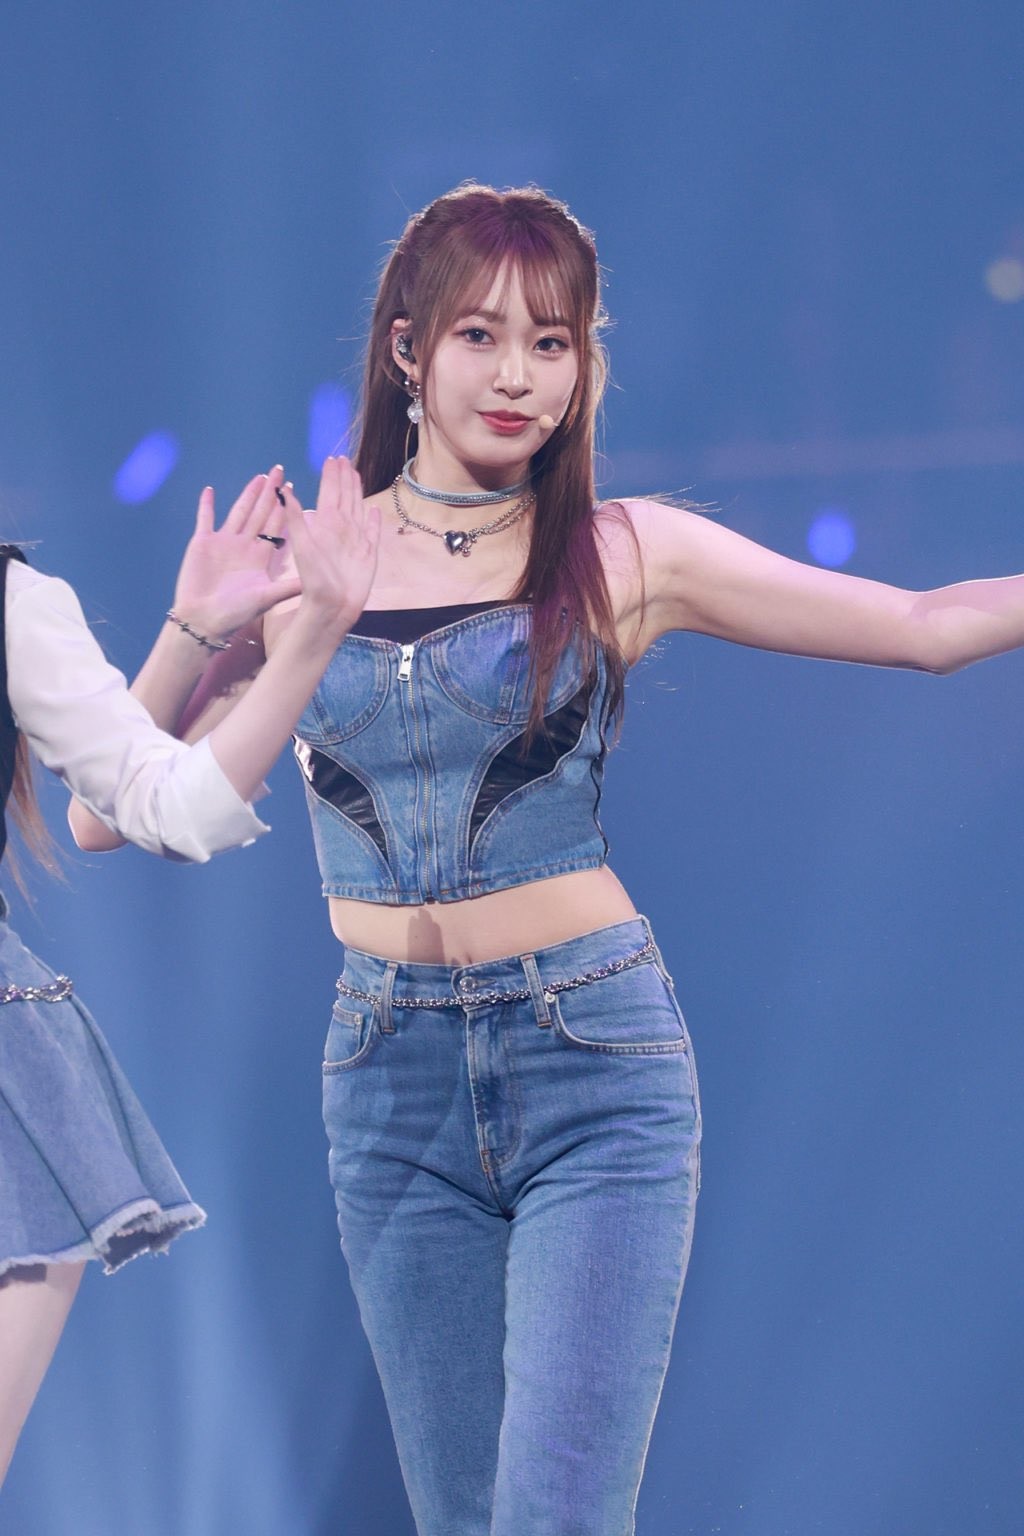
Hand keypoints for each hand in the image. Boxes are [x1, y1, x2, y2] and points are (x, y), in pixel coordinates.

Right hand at [171, 466, 301, 637]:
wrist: (204, 620)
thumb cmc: (236, 613)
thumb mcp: (268, 596)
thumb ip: (290, 585)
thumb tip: (320, 578)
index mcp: (260, 556)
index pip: (275, 526)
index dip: (284, 507)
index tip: (293, 488)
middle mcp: (244, 546)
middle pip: (259, 513)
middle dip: (269, 492)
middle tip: (279, 471)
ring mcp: (223, 543)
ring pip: (238, 512)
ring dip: (247, 494)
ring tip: (258, 477)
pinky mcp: (202, 543)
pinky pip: (205, 519)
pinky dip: (206, 505)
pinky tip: (210, 490)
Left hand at [282, 456, 379, 633]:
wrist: (331, 608)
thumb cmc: (314, 580)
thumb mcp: (302, 545)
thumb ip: (295, 518)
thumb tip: (284, 490)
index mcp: (324, 524)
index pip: (329, 493)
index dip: (331, 476)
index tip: (333, 458)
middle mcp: (340, 529)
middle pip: (344, 497)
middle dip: (344, 478)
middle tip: (345, 458)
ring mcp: (355, 541)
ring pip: (357, 508)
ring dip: (357, 492)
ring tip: (357, 474)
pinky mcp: (368, 554)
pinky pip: (372, 532)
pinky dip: (374, 521)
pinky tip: (374, 511)